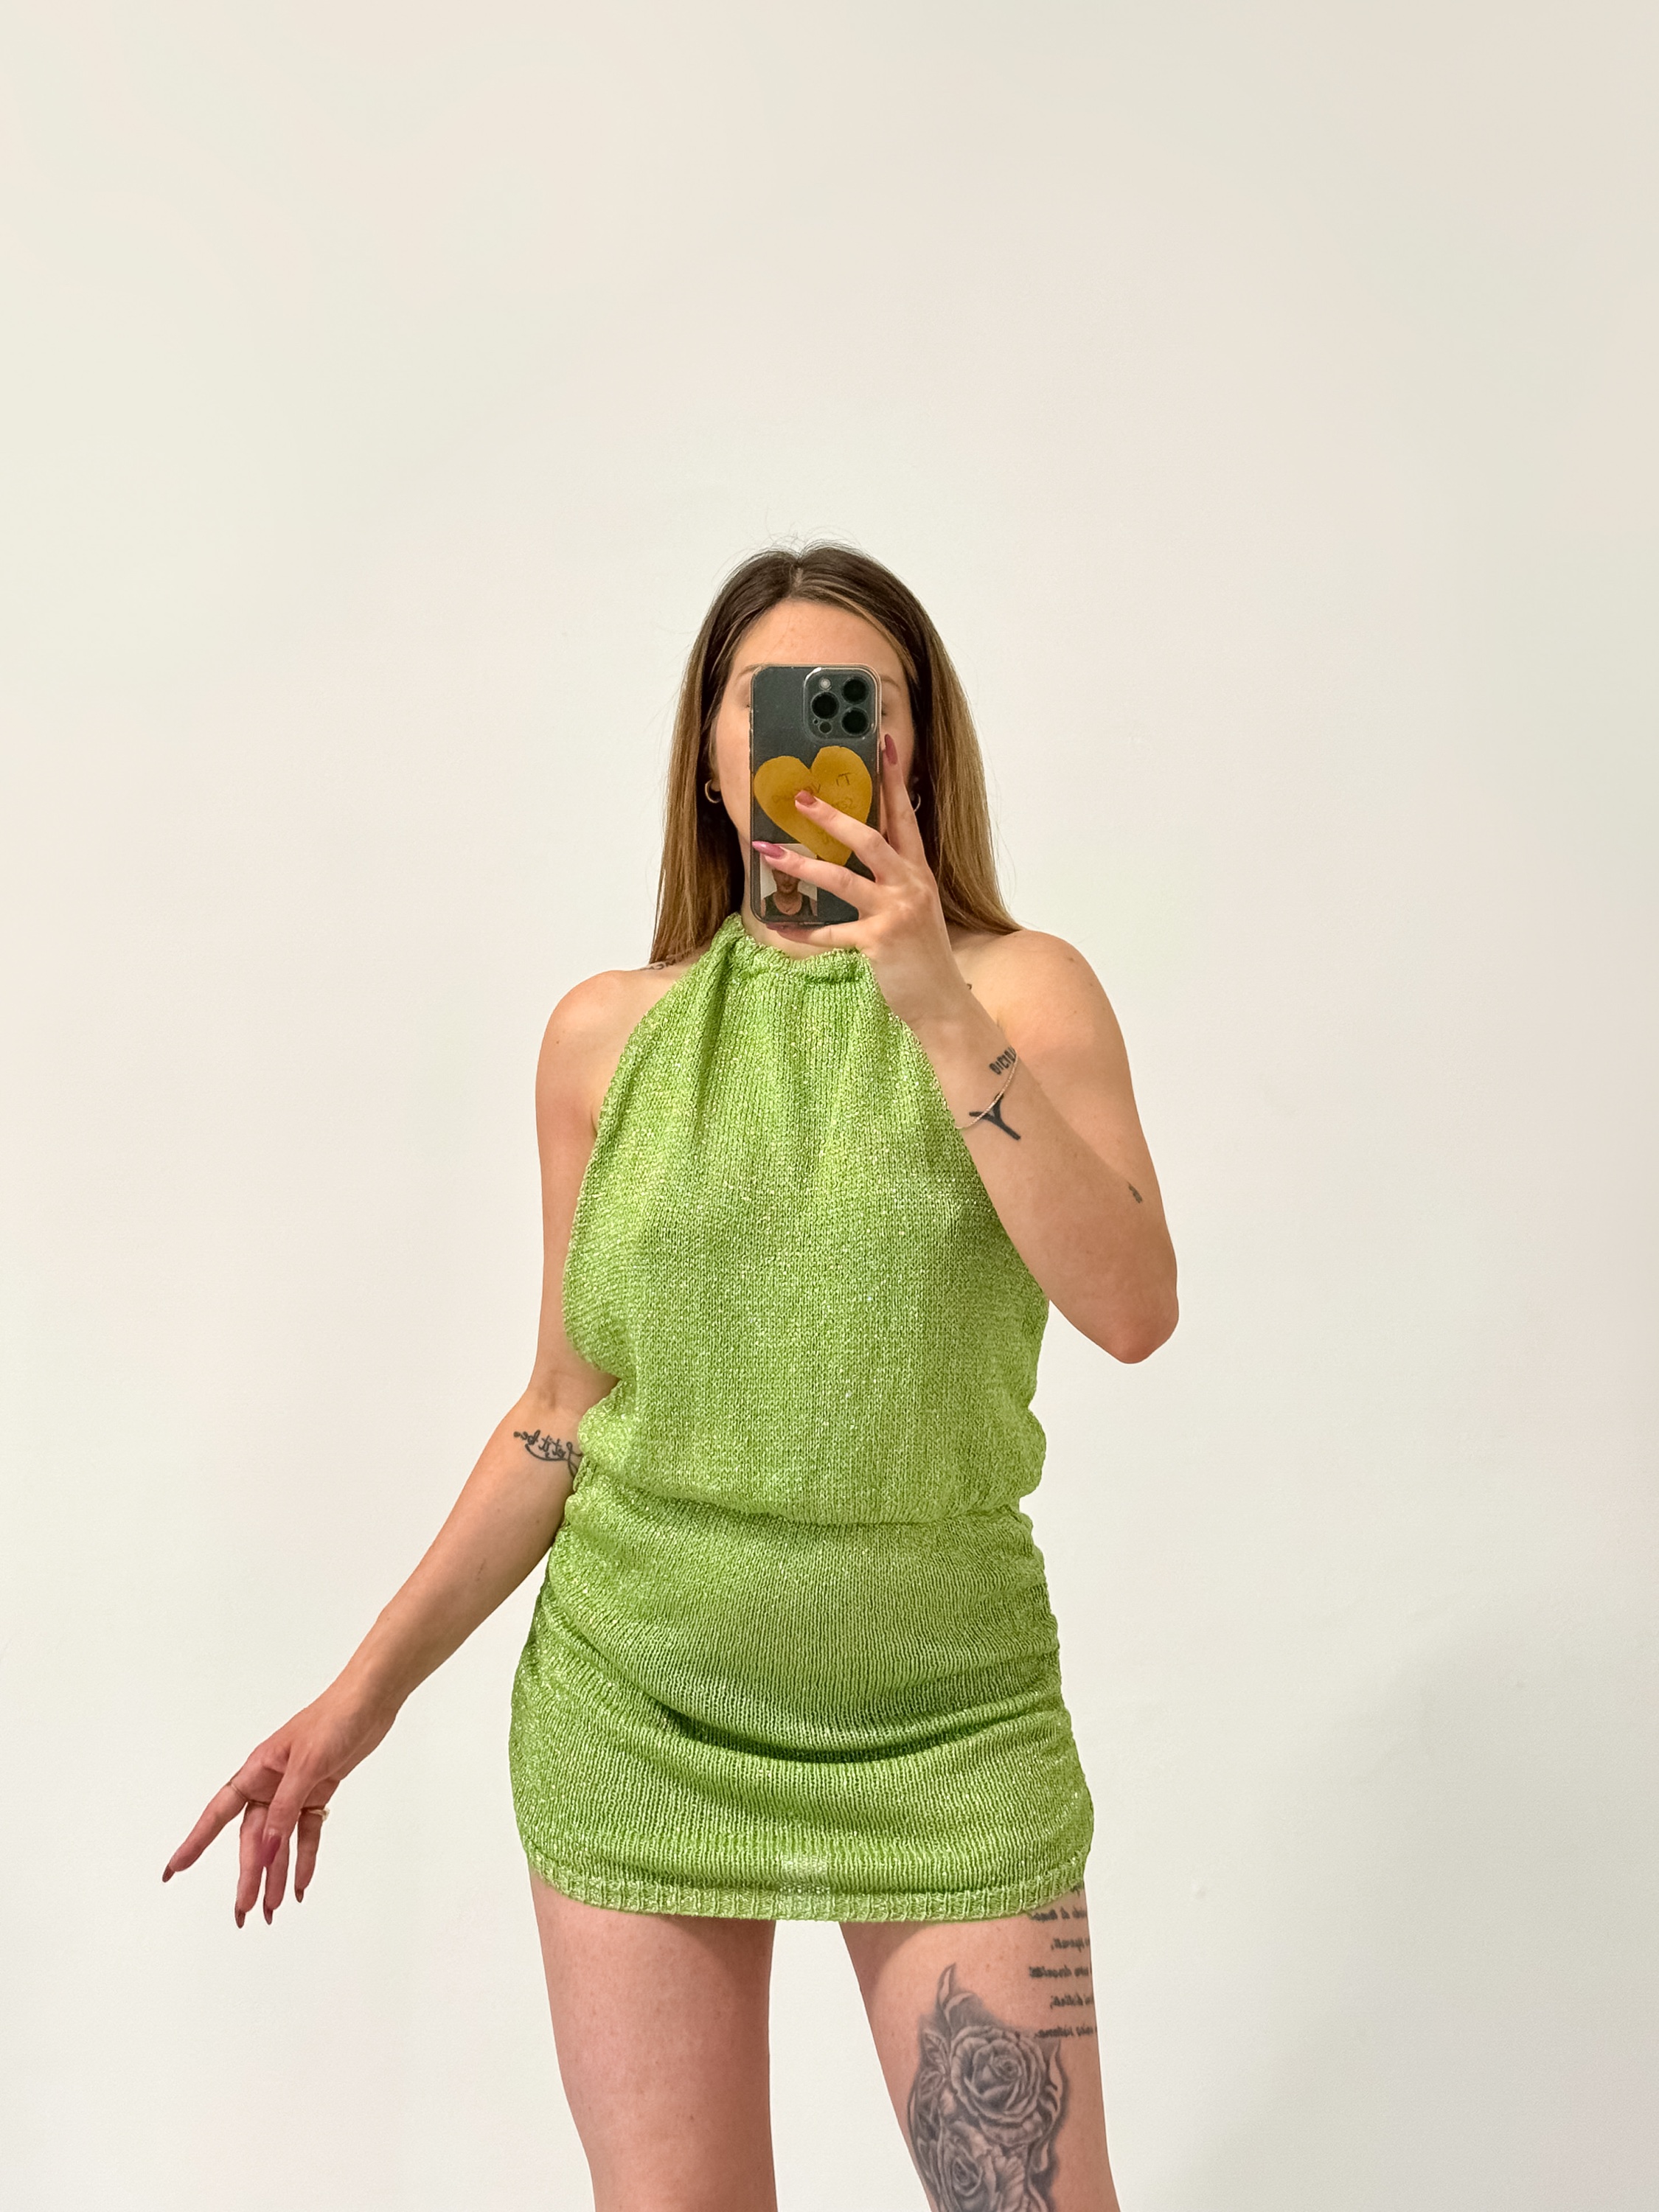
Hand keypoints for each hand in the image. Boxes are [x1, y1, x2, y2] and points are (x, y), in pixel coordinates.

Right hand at [162, 1685, 393, 1925]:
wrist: (370, 1701)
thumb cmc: (333, 1719)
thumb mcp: (306, 1765)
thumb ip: (285, 1810)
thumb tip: (266, 1851)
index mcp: (257, 1771)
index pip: (218, 1814)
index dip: (195, 1842)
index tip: (173, 1869)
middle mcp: (271, 1783)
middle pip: (253, 1837)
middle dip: (248, 1873)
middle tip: (244, 1909)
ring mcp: (295, 1790)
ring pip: (279, 1840)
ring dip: (276, 1873)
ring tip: (272, 1908)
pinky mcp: (318, 1793)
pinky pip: (307, 1832)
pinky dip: (305, 1857)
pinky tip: (300, 1884)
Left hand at [753, 732, 976, 1033]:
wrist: (941, 1001)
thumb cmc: (922, 956)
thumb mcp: (914, 909)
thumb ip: (892, 881)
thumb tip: (858, 858)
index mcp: (918, 872)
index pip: (905, 816)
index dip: (893, 780)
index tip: (883, 745)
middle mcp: (910, 885)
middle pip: (870, 837)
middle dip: (833, 815)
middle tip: (800, 798)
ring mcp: (895, 912)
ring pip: (843, 878)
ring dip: (802, 864)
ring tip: (769, 853)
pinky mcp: (878, 941)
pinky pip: (831, 932)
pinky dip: (804, 930)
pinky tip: (781, 927)